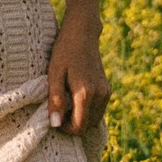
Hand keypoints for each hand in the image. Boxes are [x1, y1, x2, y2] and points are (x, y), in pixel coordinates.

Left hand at [46, 18, 109, 138]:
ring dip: (81, 118)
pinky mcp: (107, 89)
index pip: (79, 127)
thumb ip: (55, 100)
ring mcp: (106, 92)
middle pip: (87, 126)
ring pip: (94, 120)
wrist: (82, 32)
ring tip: (66, 101)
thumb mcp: (54, 73)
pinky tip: (74, 97)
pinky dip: (87, 111)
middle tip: (59, 108)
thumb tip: (55, 125)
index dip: (66, 129)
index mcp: (86, 93)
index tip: (55, 118)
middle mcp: (100, 95)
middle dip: (73, 124)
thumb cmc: (64, 51)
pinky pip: (98, 110)